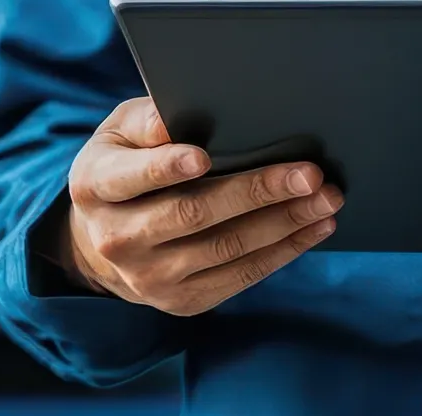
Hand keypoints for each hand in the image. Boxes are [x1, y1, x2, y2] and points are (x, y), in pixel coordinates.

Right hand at [61, 97, 342, 315]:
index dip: (165, 168)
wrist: (105, 239)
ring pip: (225, 249)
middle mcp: (117, 239)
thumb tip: (176, 119)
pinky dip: (283, 251)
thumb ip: (147, 121)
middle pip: (192, 214)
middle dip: (255, 192)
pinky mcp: (183, 301)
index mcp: (95, 186)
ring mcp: (150, 278)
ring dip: (284, 223)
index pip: (131, 177)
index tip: (203, 157)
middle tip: (308, 173)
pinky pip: (240, 276)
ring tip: (326, 198)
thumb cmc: (126, 164)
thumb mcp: (120, 132)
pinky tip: (314, 227)